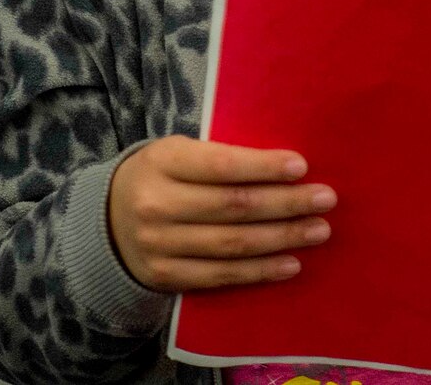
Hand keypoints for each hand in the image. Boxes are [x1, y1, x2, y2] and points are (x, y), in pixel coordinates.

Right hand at [107, 137, 336, 292]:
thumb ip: (220, 157)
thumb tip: (287, 166)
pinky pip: (221, 276)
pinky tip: (291, 263)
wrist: (105, 222)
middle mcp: (156, 205)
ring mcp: (159, 246)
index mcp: (163, 162)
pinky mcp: (166, 277)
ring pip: (232, 244)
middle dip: (286, 203)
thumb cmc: (162, 176)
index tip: (301, 166)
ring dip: (282, 238)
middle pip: (233, 207)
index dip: (262, 167)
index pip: (220, 165)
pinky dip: (260, 271)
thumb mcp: (178, 153)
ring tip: (319, 230)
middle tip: (325, 199)